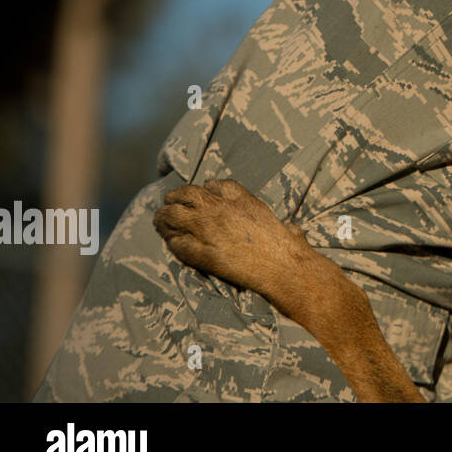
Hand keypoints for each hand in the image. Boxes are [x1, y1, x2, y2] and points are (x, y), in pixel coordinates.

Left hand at [152, 179, 315, 309]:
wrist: (283, 266)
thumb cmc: (289, 248)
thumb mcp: (286, 225)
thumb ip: (282, 224)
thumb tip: (291, 230)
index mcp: (242, 200)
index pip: (215, 185)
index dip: (203, 189)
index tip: (200, 194)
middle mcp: (221, 210)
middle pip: (187, 194)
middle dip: (174, 197)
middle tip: (168, 203)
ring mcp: (209, 230)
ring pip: (173, 215)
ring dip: (164, 217)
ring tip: (160, 221)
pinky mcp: (202, 252)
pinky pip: (177, 244)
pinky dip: (172, 242)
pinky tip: (171, 243)